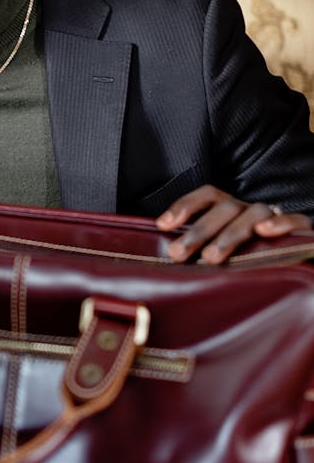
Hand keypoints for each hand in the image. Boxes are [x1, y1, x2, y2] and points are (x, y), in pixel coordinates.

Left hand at [155, 184, 310, 264]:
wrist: (298, 266)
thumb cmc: (252, 265)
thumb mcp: (222, 256)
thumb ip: (200, 252)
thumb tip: (169, 254)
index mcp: (233, 213)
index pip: (209, 196)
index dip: (185, 205)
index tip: (163, 225)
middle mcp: (252, 212)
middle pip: (225, 208)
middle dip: (198, 230)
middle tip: (178, 253)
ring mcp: (277, 220)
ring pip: (254, 213)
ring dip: (230, 234)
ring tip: (212, 257)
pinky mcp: (304, 233)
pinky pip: (297, 221)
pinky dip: (281, 223)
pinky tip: (264, 231)